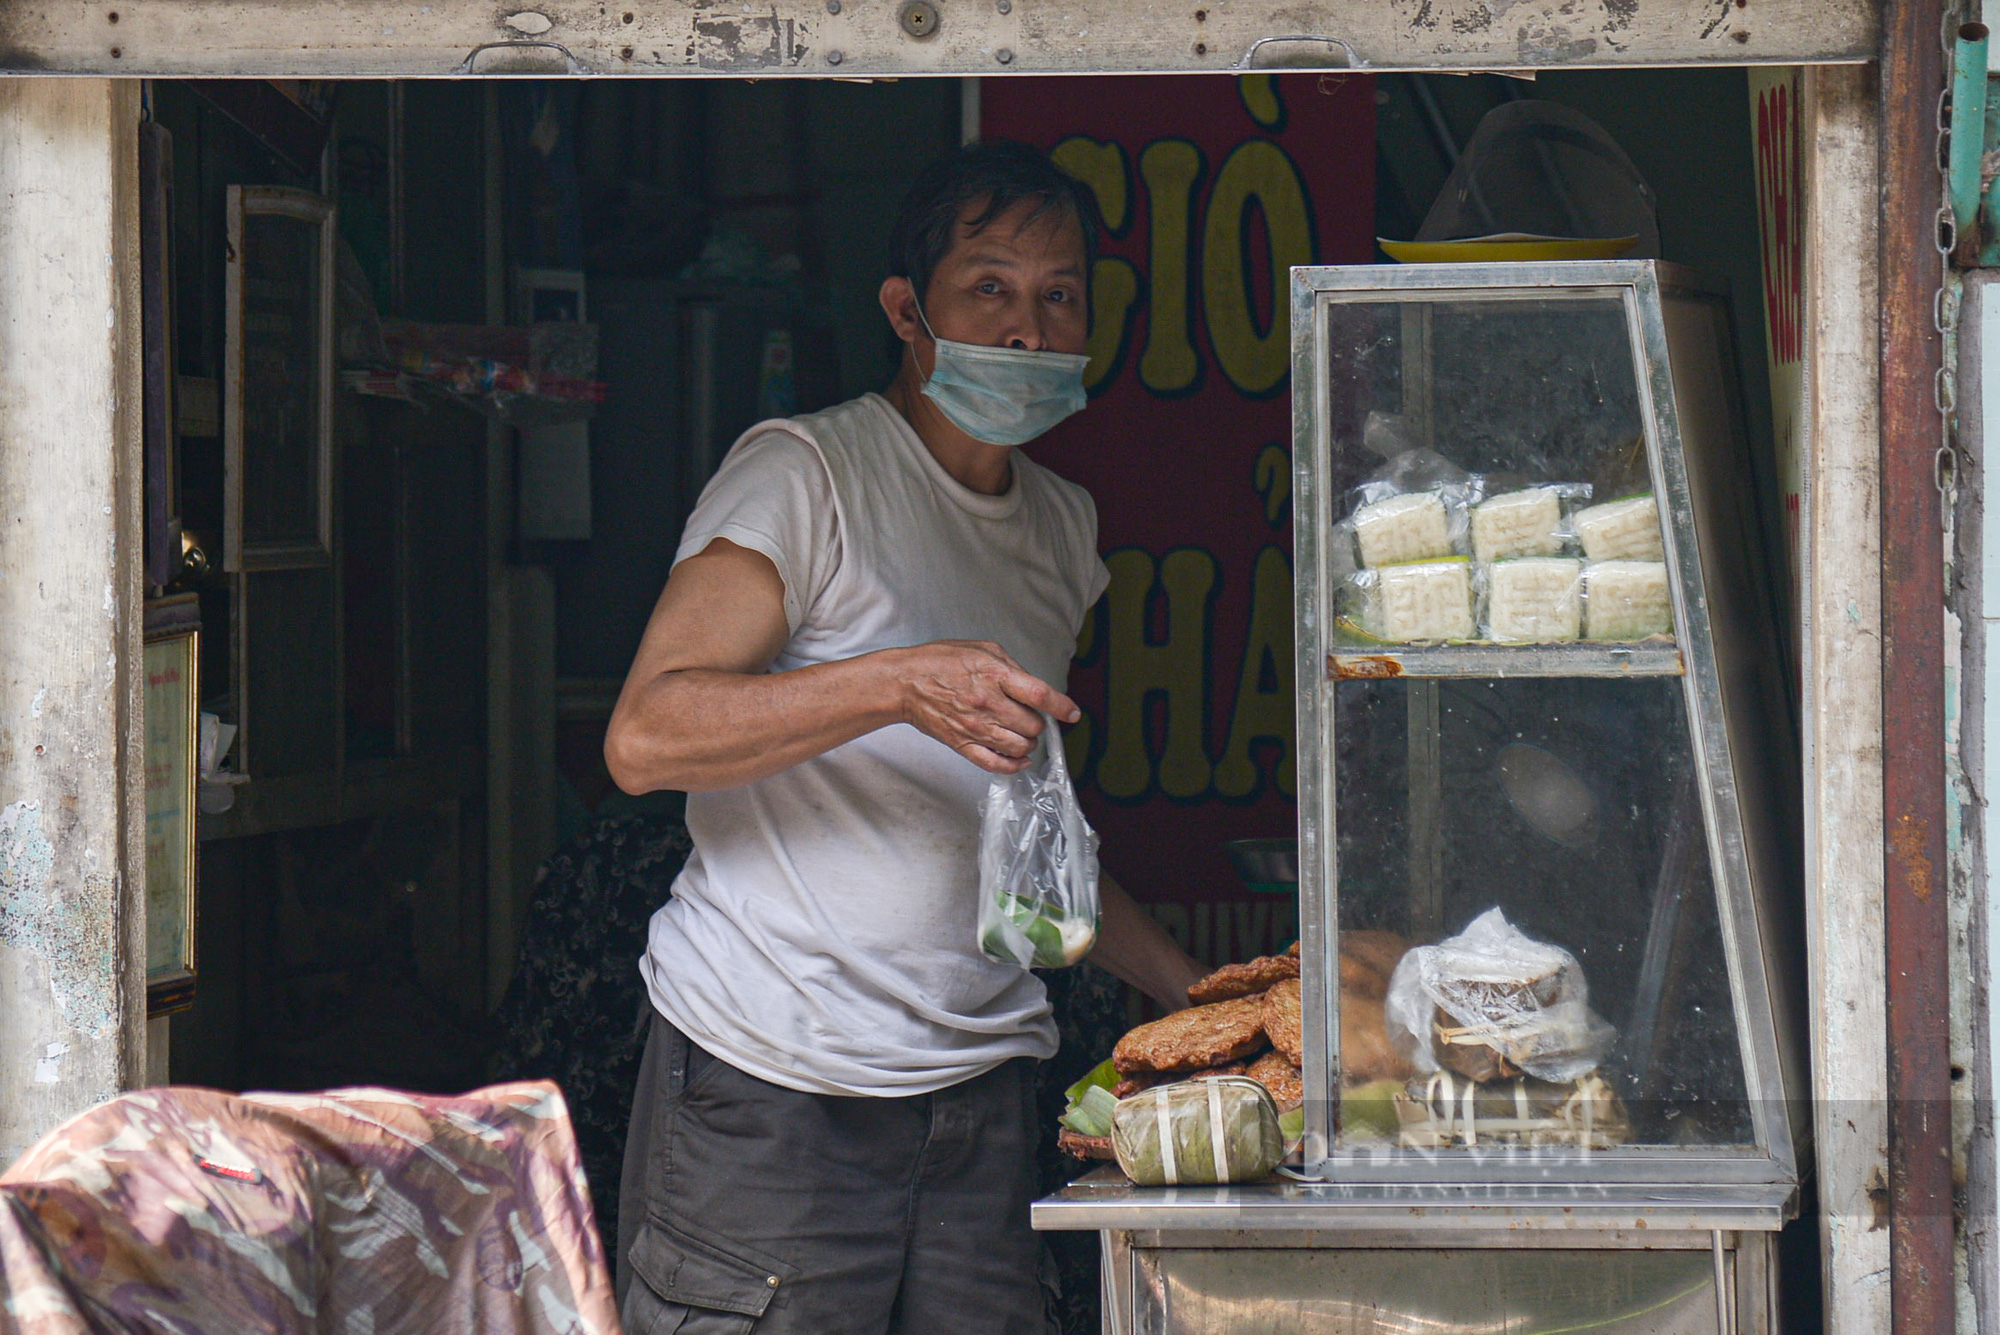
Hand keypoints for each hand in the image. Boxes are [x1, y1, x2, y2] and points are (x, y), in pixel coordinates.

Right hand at [892, 640, 1080, 773]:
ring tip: (1021, 734)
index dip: (1062, 707)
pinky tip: (1018, 759)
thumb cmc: (939, 662)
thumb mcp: (982, 649)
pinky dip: (1013, 765)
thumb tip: (1031, 685)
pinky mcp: (964, 744)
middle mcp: (989, 703)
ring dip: (1027, 743)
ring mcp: (976, 727)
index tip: (1073, 713)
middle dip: (1037, 723)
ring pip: (1020, 747)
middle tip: (1029, 718)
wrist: (905, 683)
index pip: (1040, 695)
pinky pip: (996, 764)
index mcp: (996, 675)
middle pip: (1033, 726)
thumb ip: (1010, 666)